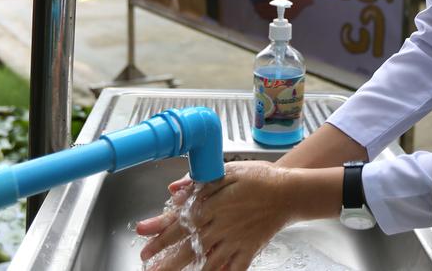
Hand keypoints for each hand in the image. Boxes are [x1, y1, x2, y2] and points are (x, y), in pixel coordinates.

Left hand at [136, 162, 290, 270]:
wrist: (290, 191)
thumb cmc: (259, 178)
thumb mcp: (227, 171)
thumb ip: (199, 182)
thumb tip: (173, 190)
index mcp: (213, 205)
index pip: (180, 219)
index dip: (159, 228)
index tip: (142, 234)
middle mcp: (221, 226)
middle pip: (188, 246)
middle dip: (165, 257)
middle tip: (148, 265)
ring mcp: (235, 241)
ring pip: (206, 262)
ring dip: (185, 270)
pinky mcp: (249, 250)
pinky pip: (234, 269)